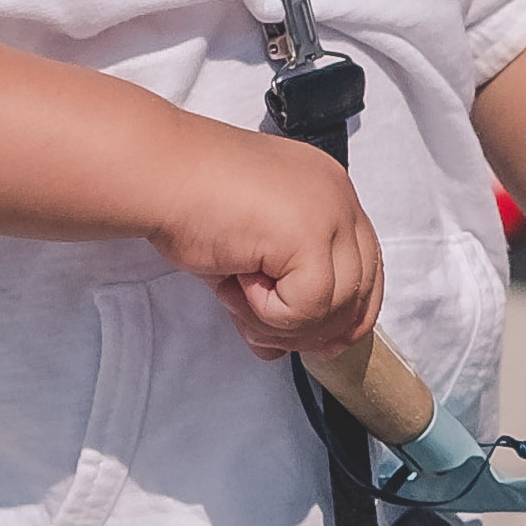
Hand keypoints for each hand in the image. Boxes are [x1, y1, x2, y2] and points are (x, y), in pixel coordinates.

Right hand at [150, 114, 383, 366]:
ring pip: (335, 307)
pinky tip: (236, 282)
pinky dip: (266, 312)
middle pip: (361, 293)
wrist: (158, 176)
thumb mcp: (248, 255)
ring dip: (280, 321)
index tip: (320, 345)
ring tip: (238, 296)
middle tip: (259, 330)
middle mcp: (340, 198)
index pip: (367, 269)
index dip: (347, 316)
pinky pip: (307, 306)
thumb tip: (280, 349)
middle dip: (312, 329)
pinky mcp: (310, 234)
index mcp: (330, 194)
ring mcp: (330, 213)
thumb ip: (275, 296)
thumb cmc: (190, 205)